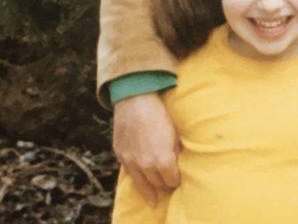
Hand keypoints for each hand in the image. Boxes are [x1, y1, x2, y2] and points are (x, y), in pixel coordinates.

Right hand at [112, 92, 180, 206]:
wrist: (136, 98)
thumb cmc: (159, 113)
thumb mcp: (174, 133)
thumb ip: (174, 153)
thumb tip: (176, 164)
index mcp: (162, 160)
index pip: (172, 181)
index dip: (176, 181)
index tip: (178, 180)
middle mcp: (145, 165)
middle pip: (157, 184)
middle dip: (164, 185)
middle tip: (168, 185)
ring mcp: (130, 160)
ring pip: (140, 184)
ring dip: (148, 191)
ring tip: (153, 199)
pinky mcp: (120, 153)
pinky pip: (128, 171)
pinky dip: (136, 176)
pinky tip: (139, 179)